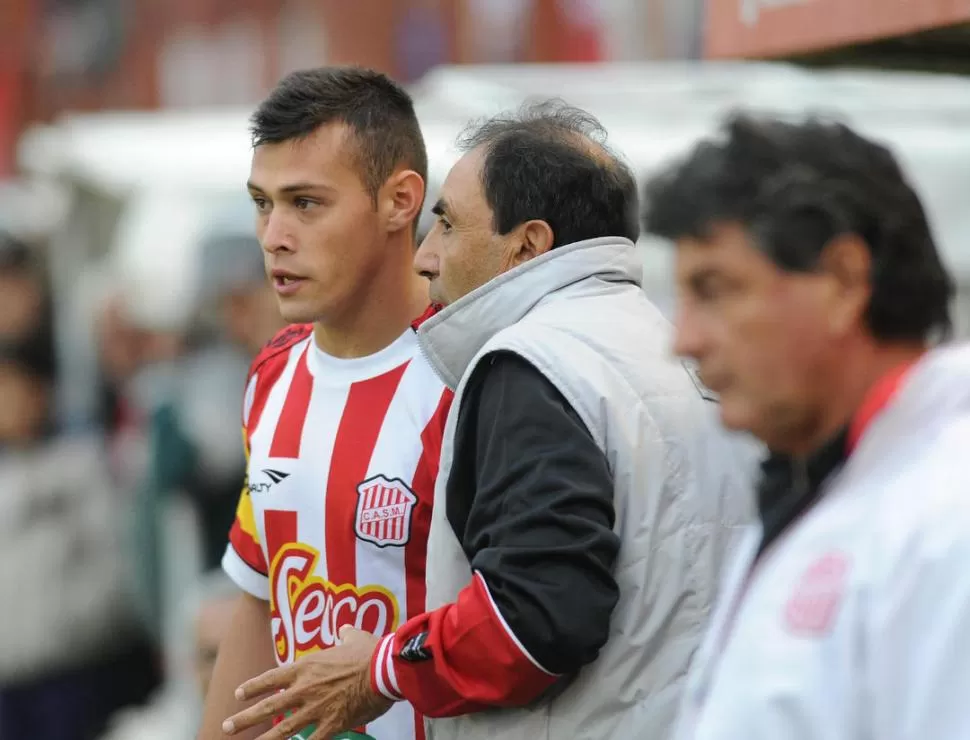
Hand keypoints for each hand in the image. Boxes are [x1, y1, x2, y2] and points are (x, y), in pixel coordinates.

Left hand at [222, 626, 393, 739]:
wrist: (384, 669)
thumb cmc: (370, 651)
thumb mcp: (354, 637)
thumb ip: (345, 634)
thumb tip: (344, 629)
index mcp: (306, 666)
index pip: (272, 677)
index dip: (253, 687)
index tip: (239, 695)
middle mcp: (305, 688)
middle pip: (269, 705)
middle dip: (245, 718)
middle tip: (227, 726)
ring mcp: (316, 708)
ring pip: (283, 728)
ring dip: (263, 739)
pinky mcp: (332, 724)